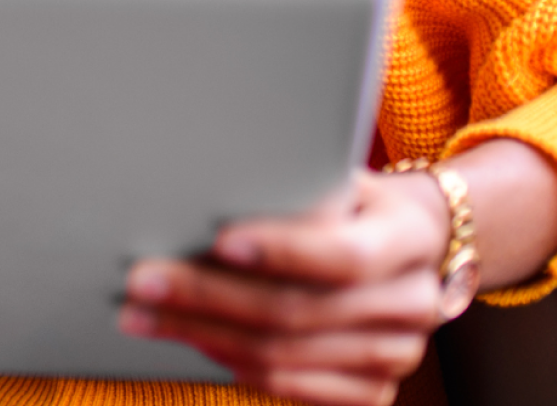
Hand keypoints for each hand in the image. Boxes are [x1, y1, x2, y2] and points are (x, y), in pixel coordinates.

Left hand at [119, 168, 448, 405]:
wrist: (411, 240)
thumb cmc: (352, 193)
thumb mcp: (338, 172)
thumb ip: (296, 184)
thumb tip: (208, 183)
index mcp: (410, 235)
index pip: (345, 253)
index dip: (282, 249)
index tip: (218, 240)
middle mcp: (413, 303)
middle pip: (298, 311)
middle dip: (207, 296)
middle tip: (143, 280)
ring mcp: (397, 355)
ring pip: (283, 356)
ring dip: (201, 334)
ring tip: (144, 313)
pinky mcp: (373, 390)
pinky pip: (290, 387)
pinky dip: (232, 361)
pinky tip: (190, 338)